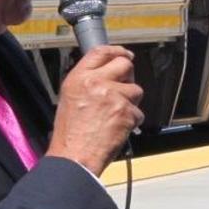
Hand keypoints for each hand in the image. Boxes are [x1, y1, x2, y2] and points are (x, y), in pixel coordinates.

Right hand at [46, 45, 143, 175]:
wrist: (75, 157)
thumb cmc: (70, 134)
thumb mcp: (70, 98)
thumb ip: (87, 82)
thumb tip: (105, 74)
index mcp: (79, 78)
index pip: (101, 52)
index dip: (116, 51)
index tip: (124, 54)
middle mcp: (97, 83)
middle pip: (124, 64)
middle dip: (128, 75)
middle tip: (124, 87)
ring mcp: (114, 97)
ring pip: (136, 90)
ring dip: (130, 102)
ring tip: (115, 115)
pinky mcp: (126, 112)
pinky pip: (138, 112)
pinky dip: (132, 120)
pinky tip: (118, 127)